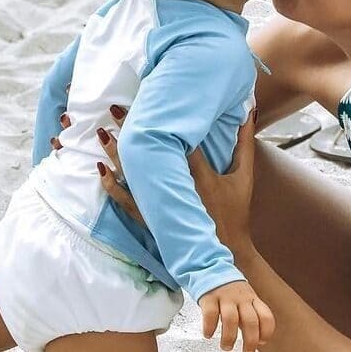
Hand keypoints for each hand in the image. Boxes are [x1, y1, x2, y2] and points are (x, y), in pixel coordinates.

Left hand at [96, 106, 258, 253]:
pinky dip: (113, 186)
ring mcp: (161, 204)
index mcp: (198, 176)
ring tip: (102, 133)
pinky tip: (102, 170)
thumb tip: (248, 113)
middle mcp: (175, 188)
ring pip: (132, 175)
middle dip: (131, 130)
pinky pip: (126, 201)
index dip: (164, 120)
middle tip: (115, 109)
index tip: (151, 101)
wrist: (225, 251)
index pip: (177, 142)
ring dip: (115, 154)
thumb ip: (245, 144)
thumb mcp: (244, 176)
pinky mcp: (151, 218)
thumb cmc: (236, 212)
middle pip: (148, 154)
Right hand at [199, 280, 274, 351]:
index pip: (266, 316)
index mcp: (252, 298)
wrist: (209, 267)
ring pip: (231, 319)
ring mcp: (225, 296)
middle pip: (250, 321)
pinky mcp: (209, 297)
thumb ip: (250, 315)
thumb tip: (256, 339)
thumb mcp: (245, 298)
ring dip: (229, 337)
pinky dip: (210, 327)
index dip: (266, 332)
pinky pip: (211, 314)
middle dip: (250, 341)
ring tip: (226, 346)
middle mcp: (241, 298)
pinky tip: (208, 334)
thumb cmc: (229, 289)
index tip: (261, 342)